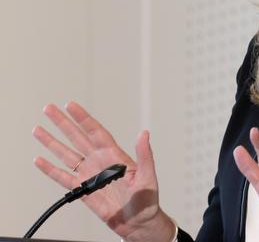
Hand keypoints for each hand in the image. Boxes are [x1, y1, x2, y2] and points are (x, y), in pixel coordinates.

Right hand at [32, 102, 175, 241]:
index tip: (71, 106)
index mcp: (115, 155)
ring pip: (66, 154)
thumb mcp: (148, 175)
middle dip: (63, 123)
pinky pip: (63, 178)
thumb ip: (145, 154)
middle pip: (77, 137)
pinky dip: (50, 169)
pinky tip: (40, 160)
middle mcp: (99, 161)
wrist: (138, 223)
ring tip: (39, 130)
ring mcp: (90, 175)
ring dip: (52, 142)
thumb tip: (144, 134)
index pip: (95, 132)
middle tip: (49, 109)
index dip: (83, 118)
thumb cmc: (147, 200)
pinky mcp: (83, 190)